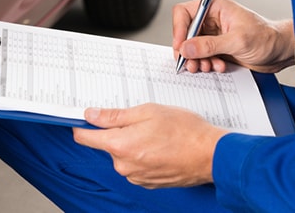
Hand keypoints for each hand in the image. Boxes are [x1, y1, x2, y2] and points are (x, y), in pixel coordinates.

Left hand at [72, 104, 227, 188]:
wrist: (211, 155)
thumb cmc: (185, 131)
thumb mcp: (148, 111)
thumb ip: (115, 115)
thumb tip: (91, 115)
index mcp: (120, 145)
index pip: (85, 137)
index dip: (82, 124)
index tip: (84, 117)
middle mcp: (124, 165)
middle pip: (107, 145)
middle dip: (118, 131)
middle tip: (141, 120)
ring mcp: (135, 177)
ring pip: (123, 155)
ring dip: (132, 143)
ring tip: (157, 134)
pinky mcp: (147, 183)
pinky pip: (136, 165)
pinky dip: (143, 155)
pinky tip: (161, 147)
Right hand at [172, 0, 294, 72]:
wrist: (281, 52)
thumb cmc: (267, 38)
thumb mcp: (237, 41)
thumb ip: (210, 45)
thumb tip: (186, 48)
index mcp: (215, 7)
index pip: (184, 12)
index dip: (178, 29)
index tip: (181, 46)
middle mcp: (212, 20)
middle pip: (185, 32)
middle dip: (187, 50)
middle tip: (191, 63)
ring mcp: (213, 35)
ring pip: (191, 47)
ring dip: (196, 60)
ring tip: (206, 67)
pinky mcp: (216, 48)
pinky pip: (201, 57)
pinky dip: (205, 64)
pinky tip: (217, 67)